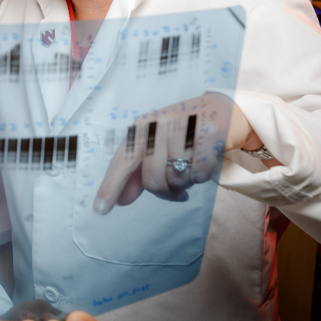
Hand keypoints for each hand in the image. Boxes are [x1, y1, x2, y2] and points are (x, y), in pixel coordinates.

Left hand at [94, 93, 263, 214]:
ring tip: (189, 167)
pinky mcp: (209, 135)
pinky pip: (199, 175)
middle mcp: (159, 125)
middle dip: (164, 190)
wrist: (220, 111)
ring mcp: (184, 128)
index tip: (100, 209)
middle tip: (174, 188)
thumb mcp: (154, 147)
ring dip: (184, 182)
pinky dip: (201, 176)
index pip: (122, 162)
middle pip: (152, 178)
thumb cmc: (181, 134)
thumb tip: (120, 200)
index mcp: (141, 128)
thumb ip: (136, 173)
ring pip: (177, 179)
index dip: (110, 186)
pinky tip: (202, 163)